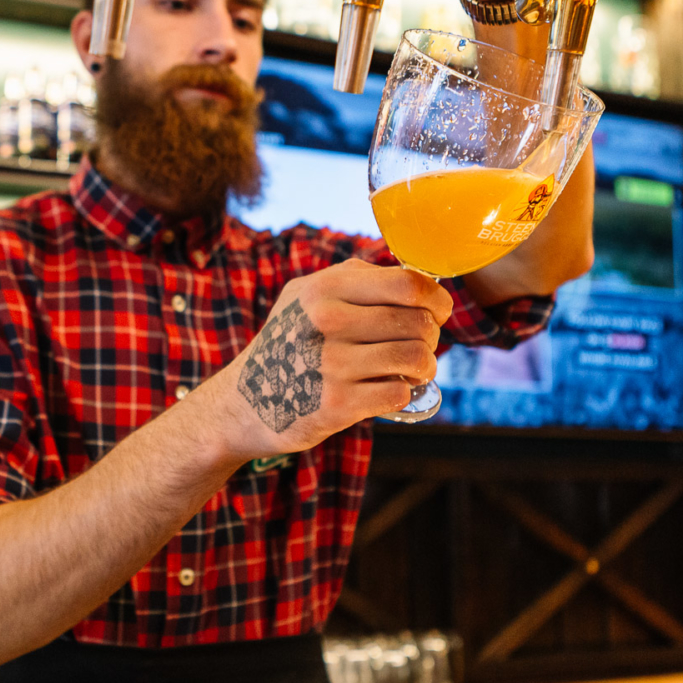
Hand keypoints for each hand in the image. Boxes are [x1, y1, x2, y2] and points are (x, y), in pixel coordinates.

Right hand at [200, 259, 452, 458]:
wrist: (245, 402)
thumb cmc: (289, 343)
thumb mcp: (307, 296)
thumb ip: (356, 280)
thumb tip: (417, 277)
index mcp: (325, 289)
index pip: (407, 284)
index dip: (436, 298)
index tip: (437, 311)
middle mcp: (327, 322)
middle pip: (417, 323)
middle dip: (430, 335)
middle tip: (421, 344)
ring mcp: (332, 365)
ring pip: (416, 358)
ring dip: (424, 366)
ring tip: (414, 369)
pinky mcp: (337, 405)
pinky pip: (399, 393)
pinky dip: (403, 392)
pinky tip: (388, 389)